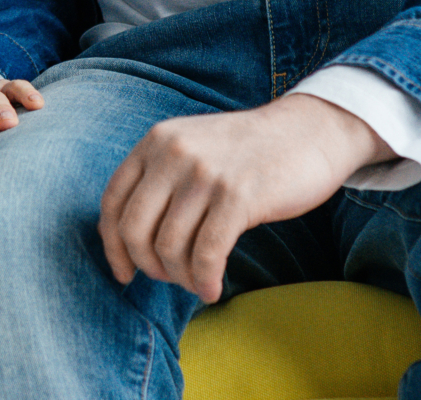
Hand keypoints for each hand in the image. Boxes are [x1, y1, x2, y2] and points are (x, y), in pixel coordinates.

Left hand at [98, 93, 392, 303]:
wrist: (307, 132)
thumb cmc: (248, 151)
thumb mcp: (192, 147)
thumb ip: (159, 178)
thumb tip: (127, 241)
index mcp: (156, 141)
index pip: (113, 202)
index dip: (113, 247)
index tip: (124, 274)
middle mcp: (173, 153)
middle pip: (134, 230)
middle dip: (147, 266)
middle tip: (170, 278)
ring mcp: (205, 174)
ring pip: (168, 247)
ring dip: (180, 277)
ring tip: (198, 281)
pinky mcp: (237, 196)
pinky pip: (206, 255)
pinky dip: (204, 281)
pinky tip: (213, 288)